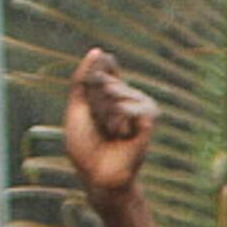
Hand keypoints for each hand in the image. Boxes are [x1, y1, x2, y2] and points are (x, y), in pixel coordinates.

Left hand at [60, 46, 158, 202]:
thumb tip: (98, 51)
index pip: (106, 69)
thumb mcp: (76, 107)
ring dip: (107, 113)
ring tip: (110, 132)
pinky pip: (136, 106)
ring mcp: (138, 107)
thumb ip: (82, 79)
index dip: (97, 73)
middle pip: (105, 79)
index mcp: (107, 95)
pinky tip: (122, 133)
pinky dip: (123, 118)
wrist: (97, 175)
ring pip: (119, 91)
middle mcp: (125, 98)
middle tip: (98, 126)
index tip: (92, 91)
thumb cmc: (84, 146)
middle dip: (95, 102)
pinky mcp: (150, 120)